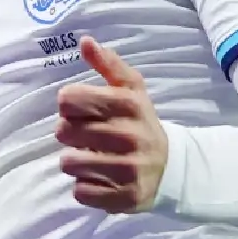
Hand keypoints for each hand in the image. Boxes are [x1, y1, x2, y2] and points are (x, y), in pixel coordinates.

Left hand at [57, 37, 167, 212]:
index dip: (68, 105)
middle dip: (70, 134)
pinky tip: (101, 178)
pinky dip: (85, 186)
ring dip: (75, 161)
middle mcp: (130, 136)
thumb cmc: (140, 123)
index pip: (69, 99)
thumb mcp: (130, 90)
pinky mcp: (124, 197)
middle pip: (65, 132)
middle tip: (87, 136)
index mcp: (129, 104)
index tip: (80, 110)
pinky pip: (81, 191)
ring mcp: (128, 169)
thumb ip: (108, 64)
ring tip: (92, 158)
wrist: (172, 168)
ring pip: (69, 163)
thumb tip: (85, 41)